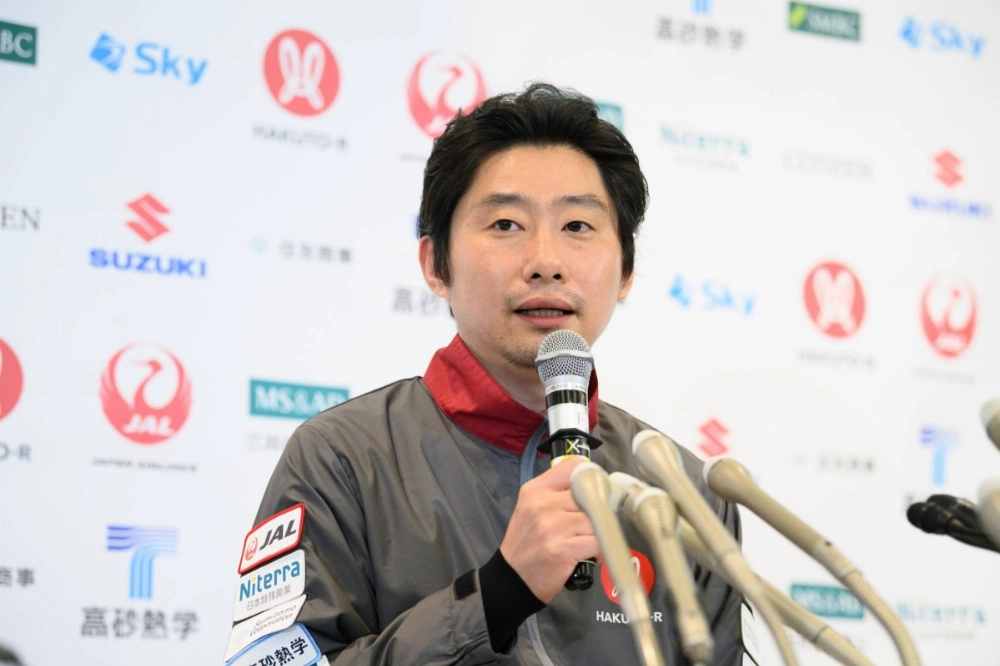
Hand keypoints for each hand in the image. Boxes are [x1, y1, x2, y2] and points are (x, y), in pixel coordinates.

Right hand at [500, 456, 599, 602]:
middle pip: (589, 496)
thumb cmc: (527, 542)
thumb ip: (556, 492)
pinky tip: (590, 555)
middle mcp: (542, 504)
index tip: (593, 493)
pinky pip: (597, 542)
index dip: (589, 479)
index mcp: (535, 490)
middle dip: (597, 512)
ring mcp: (552, 526)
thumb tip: (591, 484)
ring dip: (599, 533)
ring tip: (590, 542)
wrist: (512, 578)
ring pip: (596, 519)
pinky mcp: (562, 549)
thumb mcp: (531, 508)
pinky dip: (599, 550)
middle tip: (593, 525)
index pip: (573, 467)